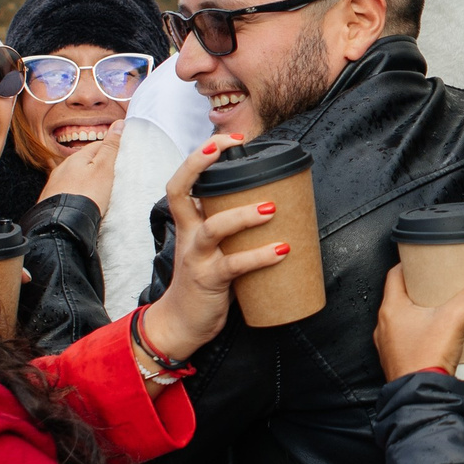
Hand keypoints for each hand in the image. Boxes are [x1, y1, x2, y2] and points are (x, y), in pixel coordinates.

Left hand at [39, 120, 123, 213]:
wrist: (64, 225)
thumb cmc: (86, 196)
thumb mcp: (104, 169)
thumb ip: (111, 147)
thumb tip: (118, 124)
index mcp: (76, 158)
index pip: (97, 146)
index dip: (110, 148)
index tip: (119, 155)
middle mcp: (62, 169)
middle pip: (84, 162)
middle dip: (97, 165)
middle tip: (112, 175)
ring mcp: (55, 185)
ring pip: (74, 177)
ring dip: (85, 180)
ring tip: (98, 191)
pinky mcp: (52, 200)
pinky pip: (67, 192)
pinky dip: (76, 193)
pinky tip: (82, 201)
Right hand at [138, 134, 287, 365]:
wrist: (181, 324)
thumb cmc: (204, 282)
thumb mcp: (213, 249)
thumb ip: (234, 230)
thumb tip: (278, 205)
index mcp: (189, 225)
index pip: (181, 183)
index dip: (198, 158)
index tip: (226, 140)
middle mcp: (188, 236)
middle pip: (181, 192)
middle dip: (200, 164)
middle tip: (234, 146)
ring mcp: (197, 258)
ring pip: (214, 229)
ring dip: (243, 215)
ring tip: (270, 207)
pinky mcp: (210, 281)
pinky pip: (235, 266)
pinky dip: (260, 256)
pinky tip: (282, 250)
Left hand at [374, 259, 463, 380]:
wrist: (422, 398)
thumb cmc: (427, 359)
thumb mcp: (457, 318)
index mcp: (391, 309)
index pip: (395, 274)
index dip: (410, 264)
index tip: (424, 259)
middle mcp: (385, 326)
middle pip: (400, 296)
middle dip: (419, 287)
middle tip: (438, 281)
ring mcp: (389, 345)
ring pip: (402, 319)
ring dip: (418, 311)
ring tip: (440, 306)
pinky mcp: (398, 360)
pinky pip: (406, 339)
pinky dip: (418, 332)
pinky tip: (436, 335)